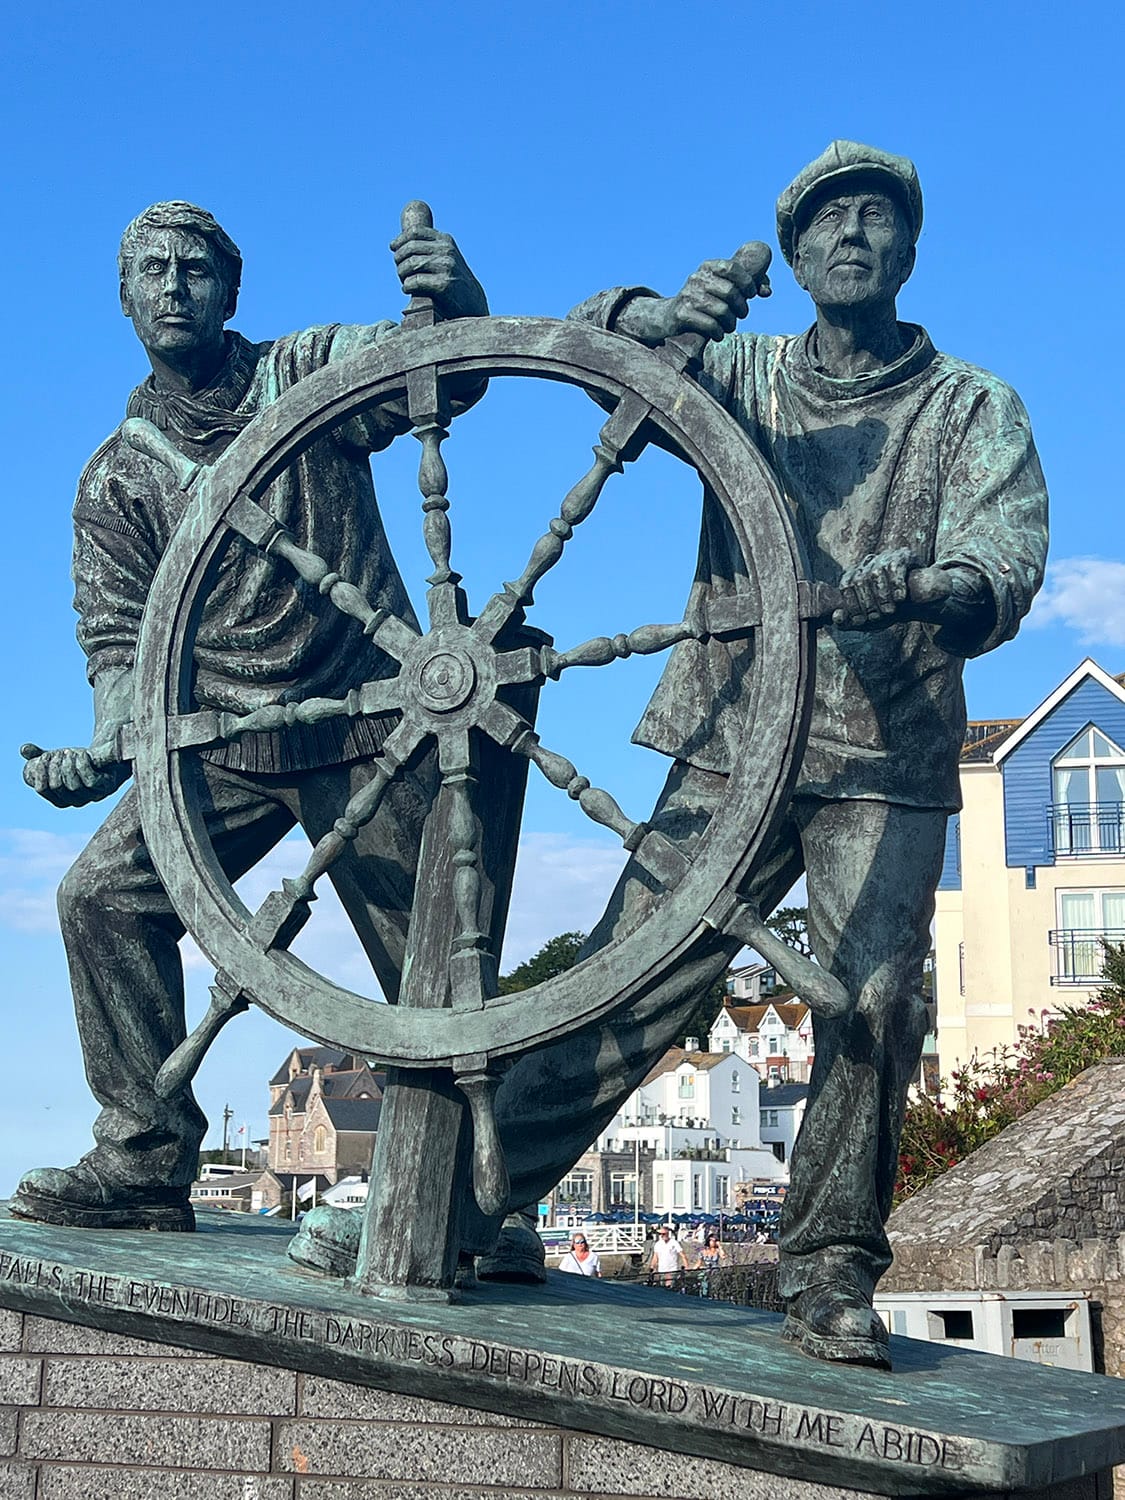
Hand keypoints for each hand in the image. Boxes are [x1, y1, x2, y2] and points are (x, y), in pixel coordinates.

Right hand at [21, 743, 128, 807]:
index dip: (39, 771)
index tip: (43, 757)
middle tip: (57, 752)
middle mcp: (76, 800)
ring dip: (68, 765)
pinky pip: (90, 781)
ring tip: (70, 752)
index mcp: (61, 797)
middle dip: (54, 766)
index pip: (43, 789)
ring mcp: (93, 795)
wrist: (111, 752)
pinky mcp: (107, 786)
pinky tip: (81, 754)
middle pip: (57, 786)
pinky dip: (82, 766)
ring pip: (73, 785)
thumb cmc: (82, 759)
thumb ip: (40, 755)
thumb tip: (24, 749)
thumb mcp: (59, 756)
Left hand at [390, 224, 487, 319]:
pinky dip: (406, 286)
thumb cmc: (452, 279)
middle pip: (409, 248)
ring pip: (410, 264)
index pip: (415, 232)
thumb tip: (395, 244)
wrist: (471, 302)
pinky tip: (408, 289)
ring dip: (401, 273)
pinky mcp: (443, 285)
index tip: (393, 248)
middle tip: (400, 270)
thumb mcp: (444, 256)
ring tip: (404, 280)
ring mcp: (446, 267)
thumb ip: (426, 247)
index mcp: (445, 240)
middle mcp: (447, 251)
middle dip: (399, 259)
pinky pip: (414, 281)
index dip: (400, 240)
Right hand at [617, 242, 771, 345]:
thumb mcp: (724, 289)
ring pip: (721, 310)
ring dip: (731, 323)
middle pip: (730, 292)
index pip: (732, 267)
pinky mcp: (681, 314)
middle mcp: (696, 278)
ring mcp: (688, 295)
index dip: (747, 281)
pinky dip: (718, 332)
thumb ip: (749, 285)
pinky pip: (709, 324)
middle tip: (742, 315)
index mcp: (708, 267)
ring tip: (730, 326)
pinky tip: (718, 334)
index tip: (751, 294)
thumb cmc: (705, 302)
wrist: (670, 317)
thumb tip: (767, 291)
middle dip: (741, 307)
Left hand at [832, 549, 951, 630]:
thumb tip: (836, 617)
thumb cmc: (888, 608)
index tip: (860, 620)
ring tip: (889, 610)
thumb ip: (849, 621)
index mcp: (855, 574)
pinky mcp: (903, 556)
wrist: (919, 597)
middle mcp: (868, 563)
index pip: (845, 585)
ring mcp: (885, 557)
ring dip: (881, 596)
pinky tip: (900, 598)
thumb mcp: (868, 618)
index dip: (851, 605)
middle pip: (859, 580)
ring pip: (876, 573)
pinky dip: (896, 585)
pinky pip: (895, 568)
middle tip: (878, 617)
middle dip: (867, 603)